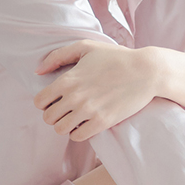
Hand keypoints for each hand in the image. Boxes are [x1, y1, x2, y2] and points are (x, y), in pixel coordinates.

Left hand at [33, 40, 157, 141]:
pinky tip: (86, 123)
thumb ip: (58, 56)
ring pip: (61, 130)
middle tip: (66, 109)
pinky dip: (78, 132)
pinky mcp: (103, 122)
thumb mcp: (86, 47)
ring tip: (76, 117)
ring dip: (66, 125)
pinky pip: (78, 137)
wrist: (146, 71)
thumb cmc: (116, 57)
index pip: (40, 101)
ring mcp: (88, 111)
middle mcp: (75, 97)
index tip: (55, 99)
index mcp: (68, 79)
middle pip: (48, 118)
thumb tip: (38, 71)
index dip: (45, 101)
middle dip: (55, 114)